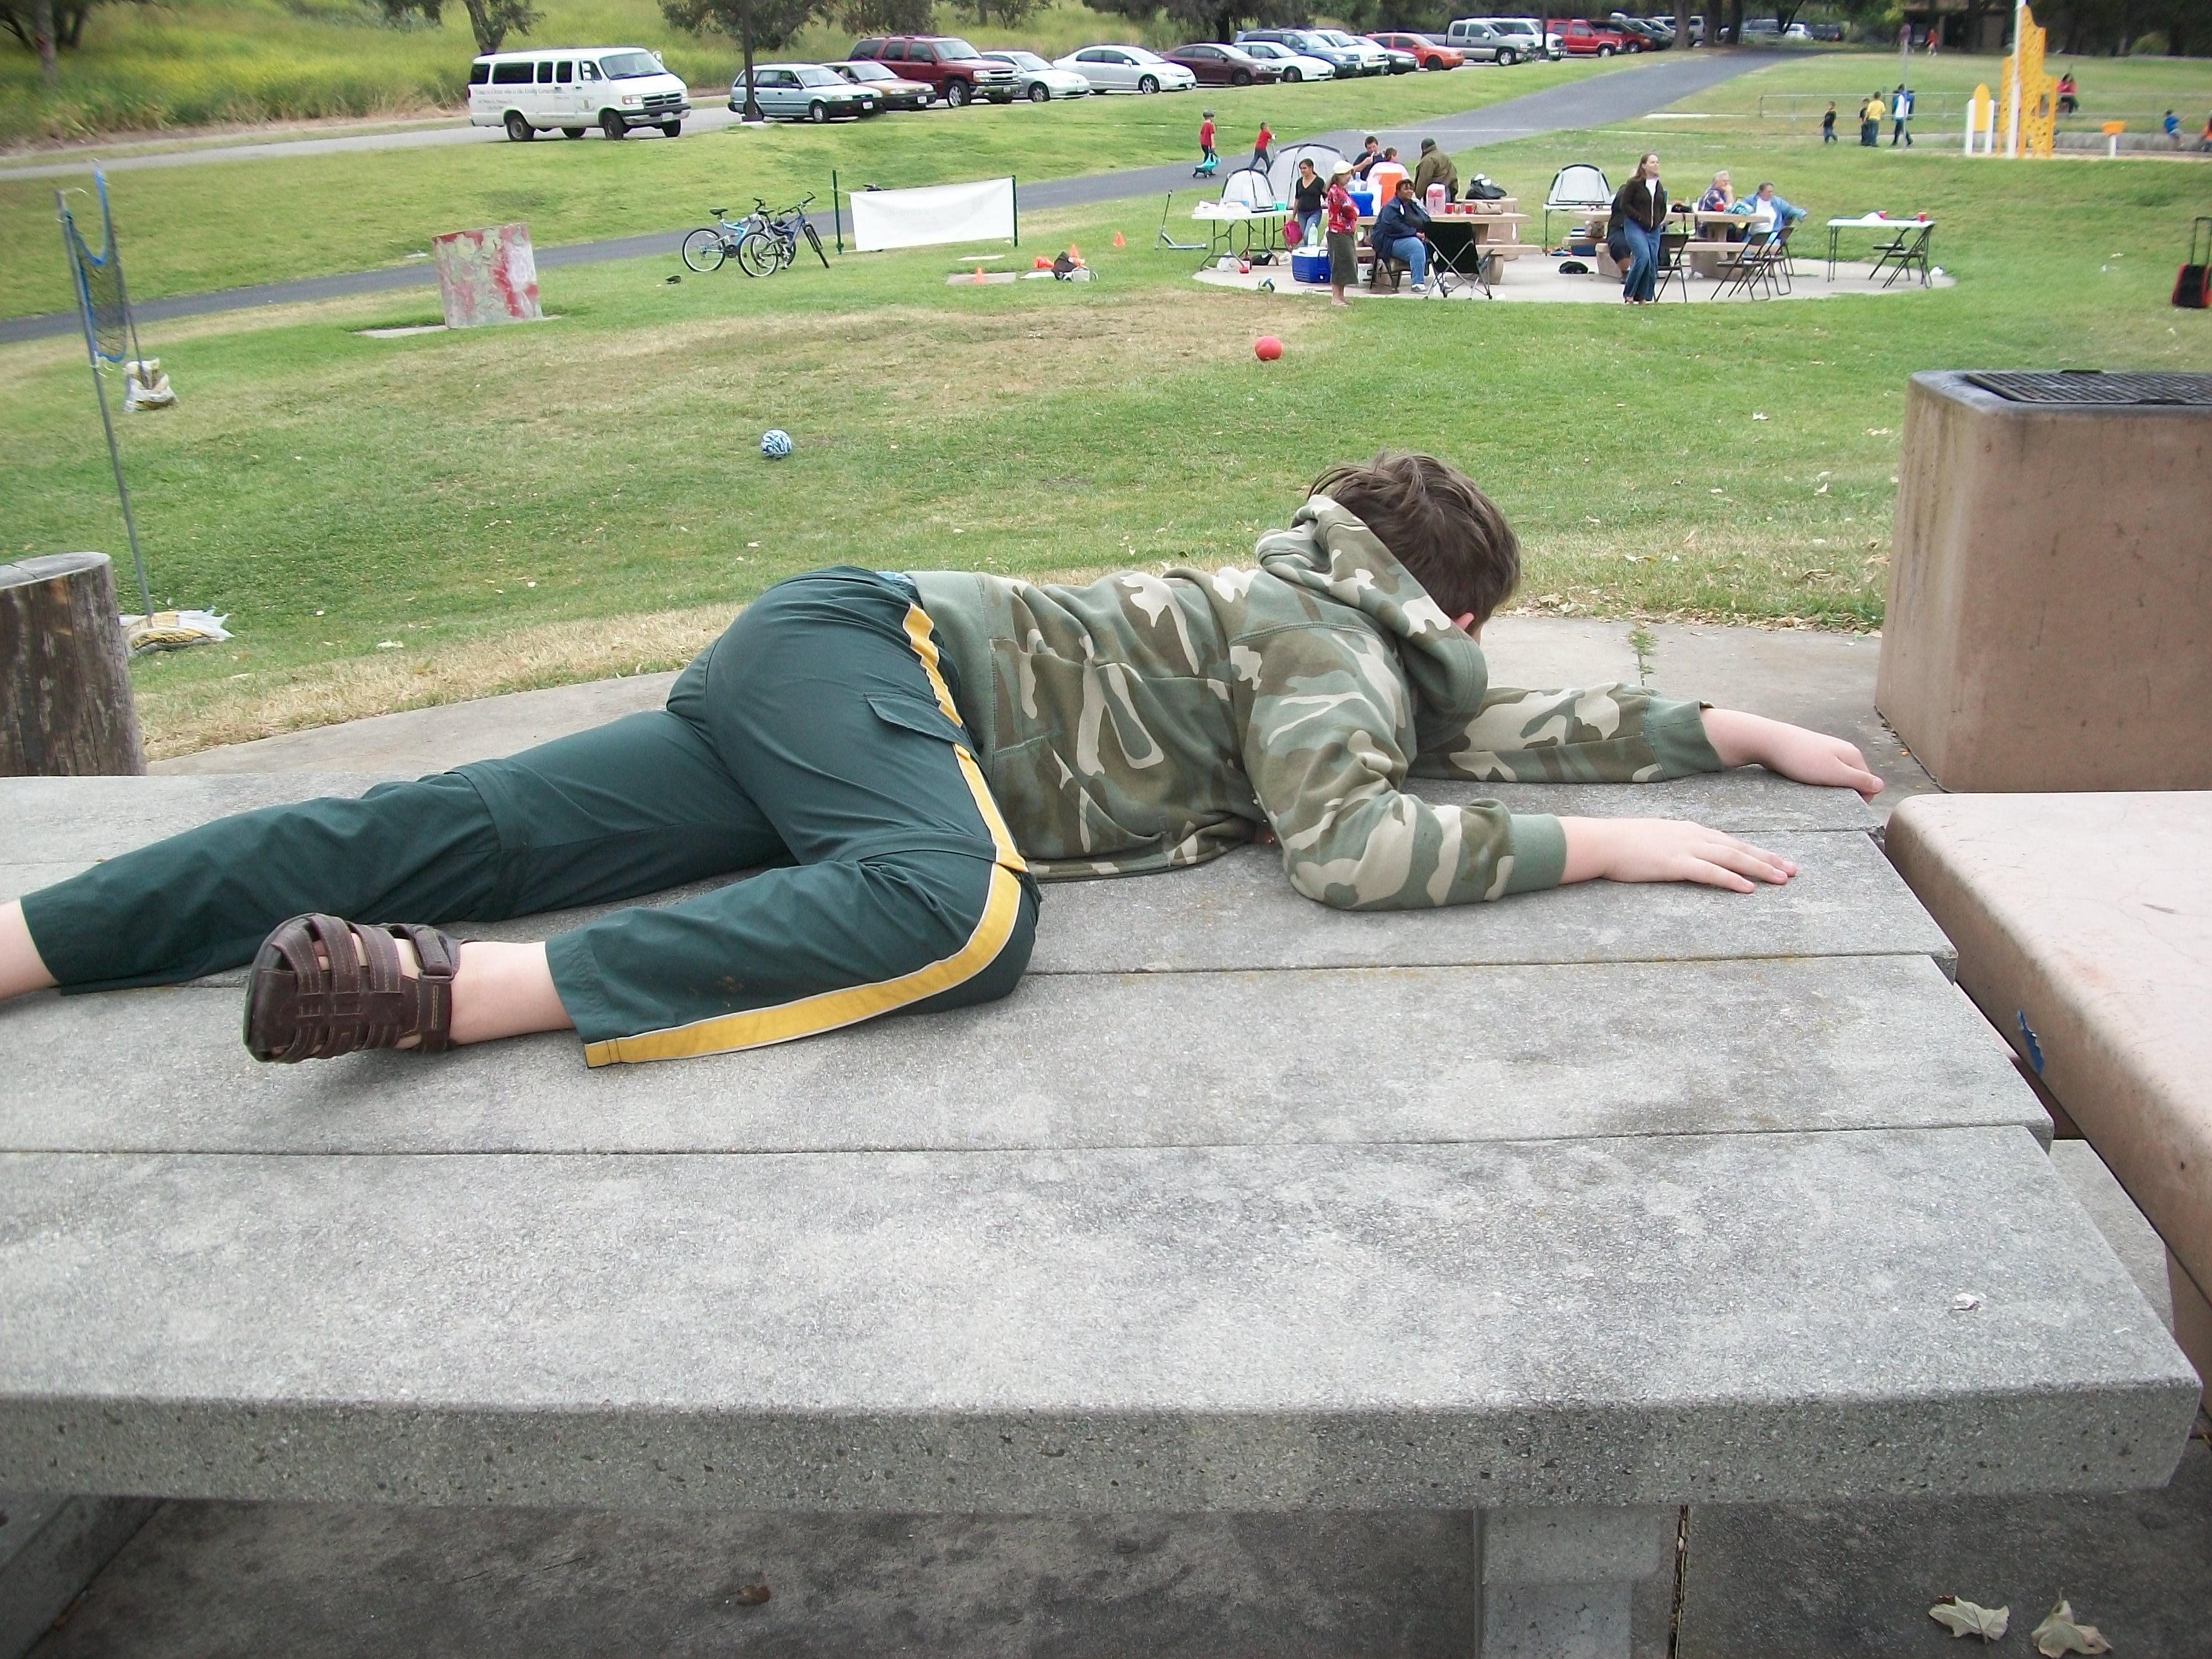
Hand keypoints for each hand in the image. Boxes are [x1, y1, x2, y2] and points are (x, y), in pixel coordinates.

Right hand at [1559, 817, 1796, 893]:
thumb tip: (1684, 855)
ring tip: (1782, 878)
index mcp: (1688, 829)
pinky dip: (1732, 879)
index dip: (1756, 851)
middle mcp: (1693, 835)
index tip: (1778, 859)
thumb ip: (1674, 844)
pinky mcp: (1675, 864)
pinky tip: (1749, 888)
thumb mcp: (1654, 838)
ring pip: (1732, 858)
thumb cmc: (1622, 842)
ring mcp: (1685, 848)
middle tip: (1794, 869)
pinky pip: (1710, 872)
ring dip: (1760, 868)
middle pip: (1739, 848)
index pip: (1730, 841)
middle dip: (1769, 859)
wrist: (1602, 840)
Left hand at [1700, 709, 1882, 798]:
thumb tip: (1881, 786)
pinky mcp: (1811, 754)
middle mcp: (1843, 751)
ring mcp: (1827, 751)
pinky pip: (1820, 773)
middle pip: (1852, 780)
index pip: (1869, 783)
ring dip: (1828, 788)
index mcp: (1853, 755)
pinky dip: (1816, 781)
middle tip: (1825, 799)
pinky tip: (1804, 783)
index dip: (1859, 798)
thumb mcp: (1834, 773)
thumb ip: (1858, 780)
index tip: (1842, 806)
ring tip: (1813, 791)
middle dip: (1843, 793)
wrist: (1769, 741)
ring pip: (1836, 777)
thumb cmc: (1801, 759)